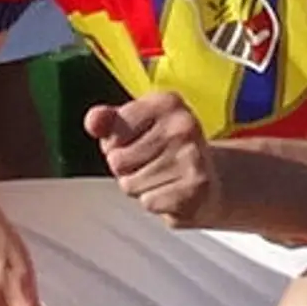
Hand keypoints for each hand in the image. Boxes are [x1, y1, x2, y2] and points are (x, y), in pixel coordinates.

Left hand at [85, 91, 224, 226]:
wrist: (212, 179)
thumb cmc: (163, 150)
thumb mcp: (133, 126)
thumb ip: (107, 121)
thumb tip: (94, 120)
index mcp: (166, 102)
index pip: (111, 133)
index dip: (114, 145)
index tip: (137, 142)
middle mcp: (184, 125)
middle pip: (117, 161)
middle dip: (125, 169)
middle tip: (151, 163)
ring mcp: (193, 157)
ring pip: (129, 184)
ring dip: (139, 187)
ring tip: (162, 177)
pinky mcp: (196, 189)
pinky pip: (148, 202)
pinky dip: (155, 202)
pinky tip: (173, 191)